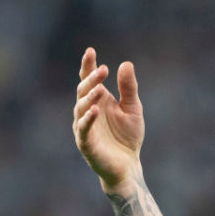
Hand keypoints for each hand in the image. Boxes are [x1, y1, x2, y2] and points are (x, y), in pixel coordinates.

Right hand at [72, 47, 144, 189]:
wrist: (127, 165)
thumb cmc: (127, 136)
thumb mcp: (133, 108)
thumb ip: (129, 88)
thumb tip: (126, 63)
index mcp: (97, 101)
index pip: (88, 79)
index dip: (88, 66)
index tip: (91, 51)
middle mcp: (87, 111)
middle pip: (84, 91)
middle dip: (92, 79)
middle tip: (103, 70)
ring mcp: (84, 126)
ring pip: (81, 108)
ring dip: (90, 97)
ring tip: (101, 88)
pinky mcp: (86, 142)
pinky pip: (83, 129)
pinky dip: (88, 119)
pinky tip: (95, 110)